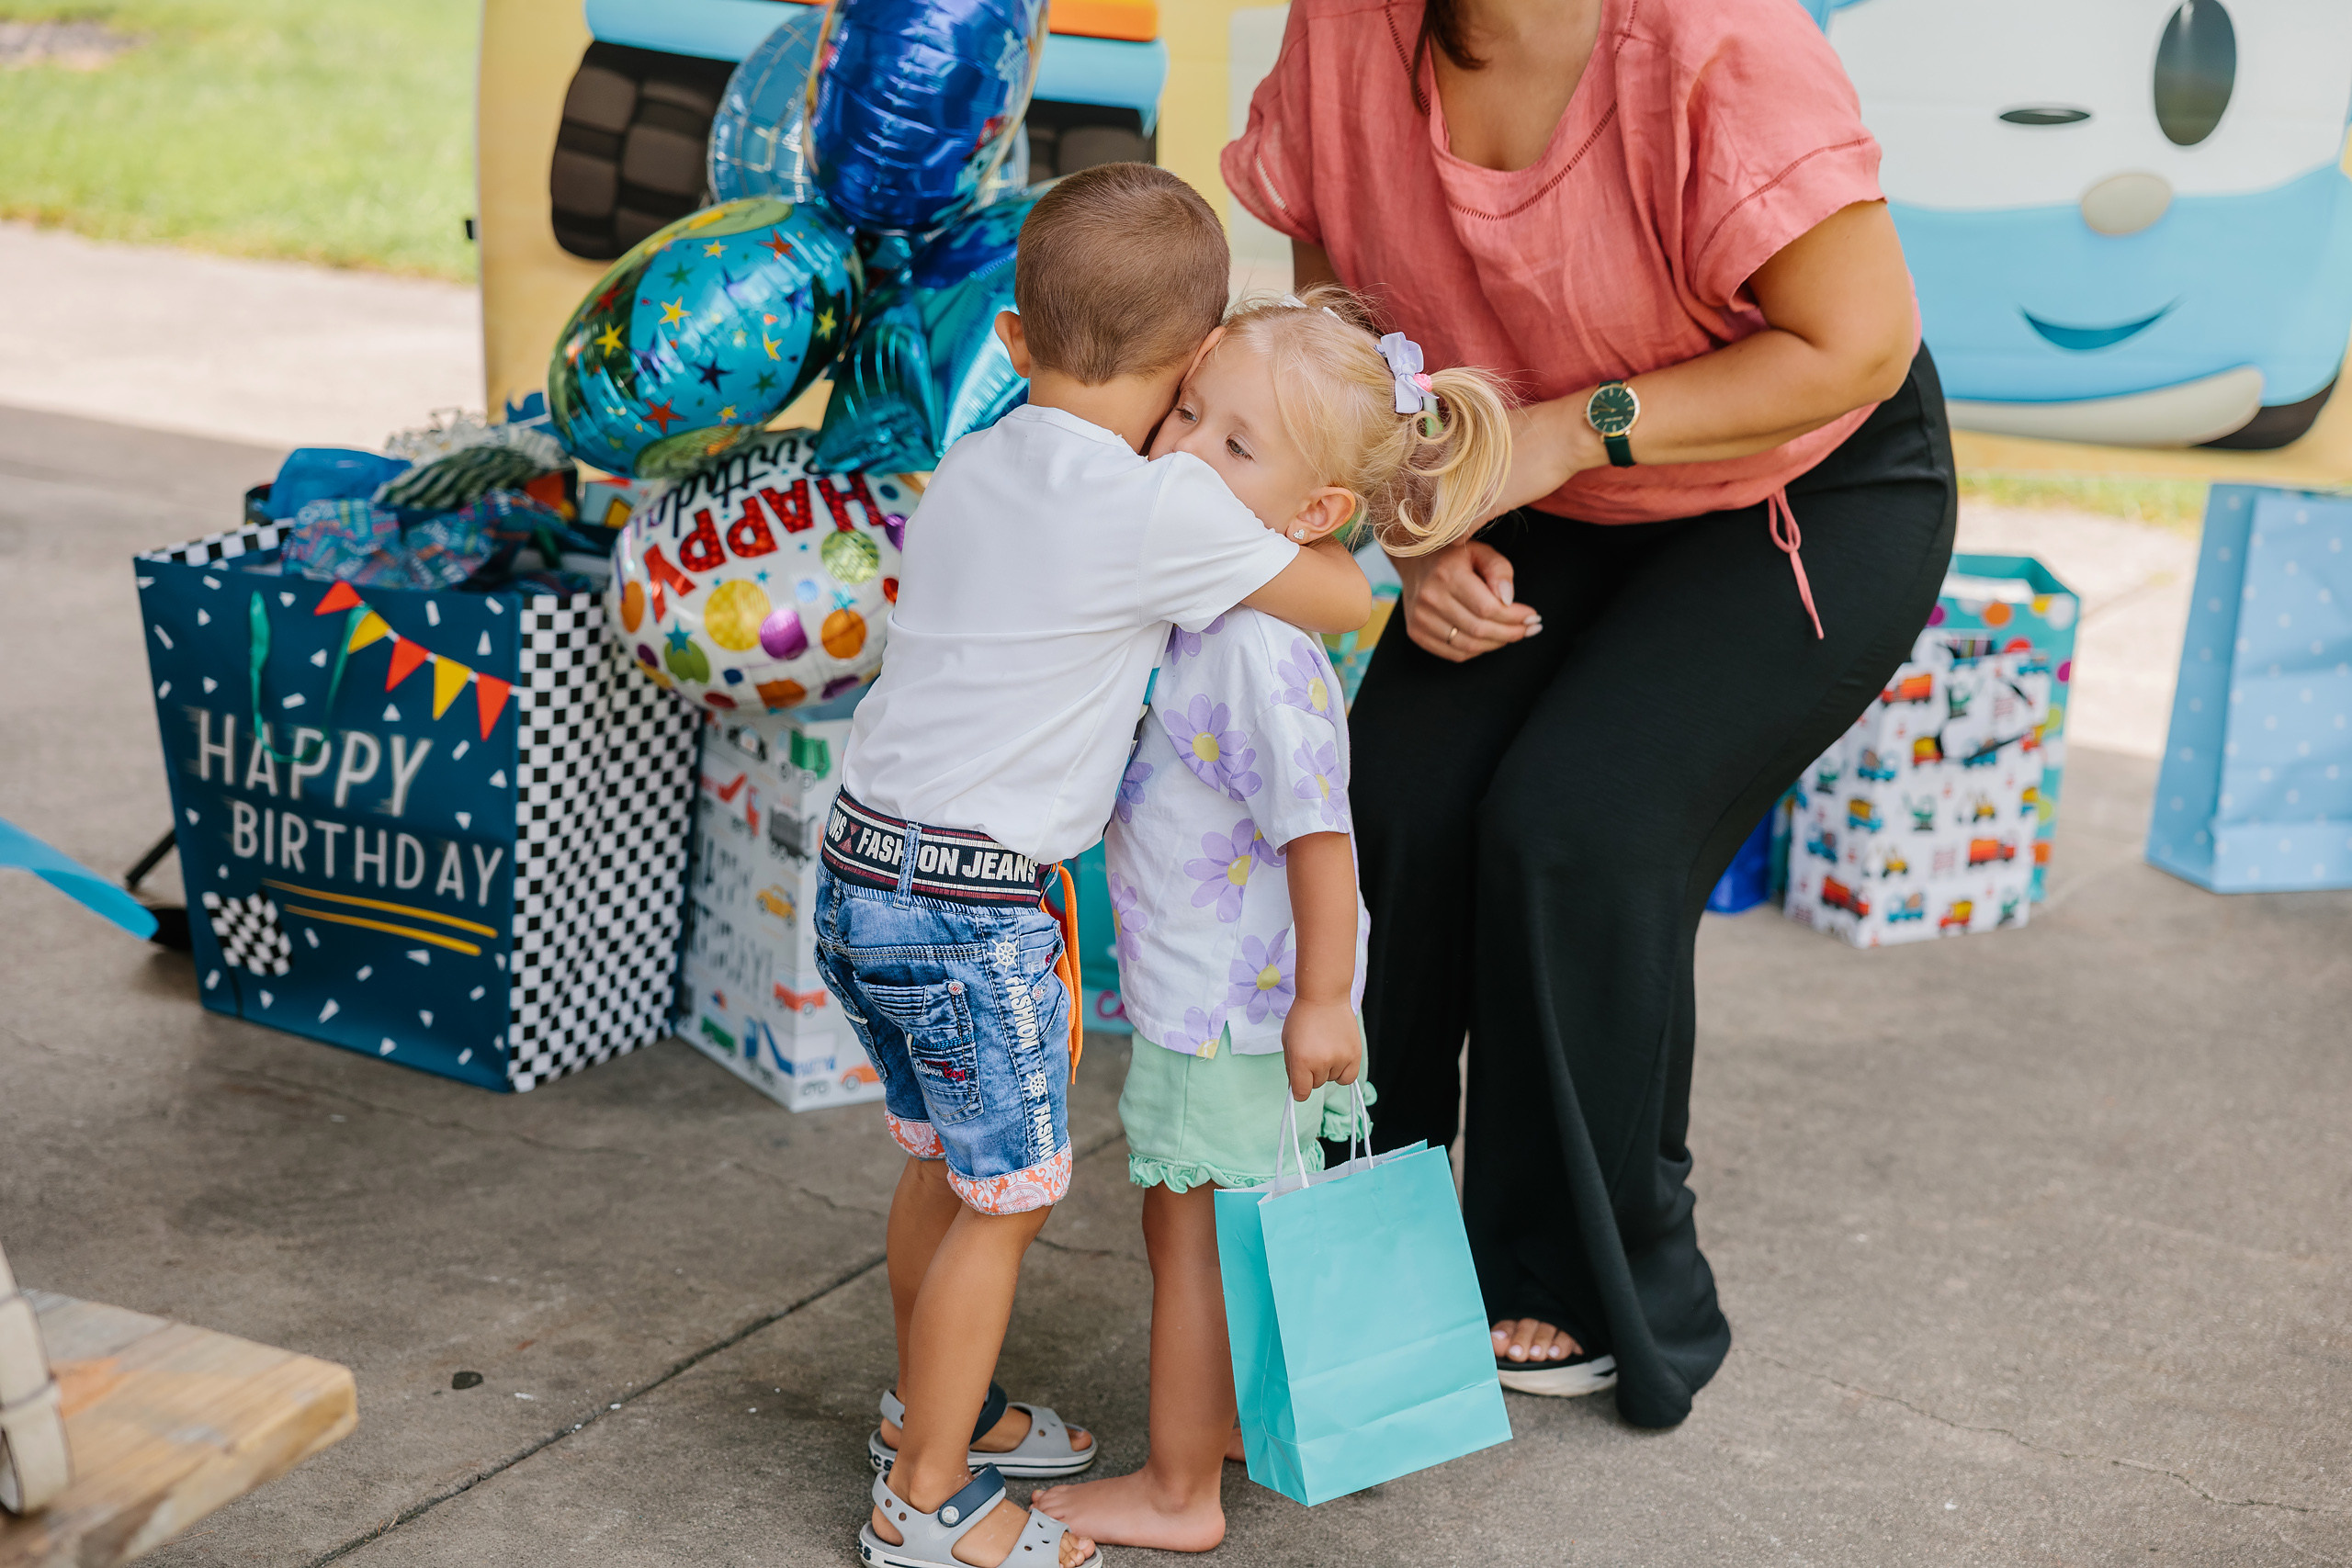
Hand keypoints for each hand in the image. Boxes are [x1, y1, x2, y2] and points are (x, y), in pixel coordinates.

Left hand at [1281, 997, 1361, 1101]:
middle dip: (1311, 1073)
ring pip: (1331, 1080)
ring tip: (1326, 1047)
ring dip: (1328, 1070)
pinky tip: (1338, 1057)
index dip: (1298, 1090)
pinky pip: (1348, 1077)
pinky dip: (1342, 1072)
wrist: (1325, 996)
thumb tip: (1295, 1089)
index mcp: (1301, 1060)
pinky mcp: (1355, 1055)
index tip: (1299, 1083)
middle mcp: (1321, 1062)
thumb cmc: (1302, 1017)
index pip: (1301, 1093)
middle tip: (1312, 1051)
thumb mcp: (1287, 1042)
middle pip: (1315, 1085)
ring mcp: (1340, 1059)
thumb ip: (1290, 1067)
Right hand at [1393, 540, 1540, 662]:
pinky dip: (1478, 650)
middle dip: (1511, 632)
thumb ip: (1499, 570)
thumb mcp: (1480, 550)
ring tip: (1514, 634)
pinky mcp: (1416, 632)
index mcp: (1447, 575)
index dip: (1515, 617)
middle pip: (1480, 629)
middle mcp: (1430, 598)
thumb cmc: (1452, 556)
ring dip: (1497, 643)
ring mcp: (1420, 619)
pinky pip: (1454, 654)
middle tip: (1530, 628)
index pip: (1488, 608)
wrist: (1413, 562)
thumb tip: (1508, 599)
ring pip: (1469, 645)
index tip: (1532, 616)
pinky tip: (1490, 640)